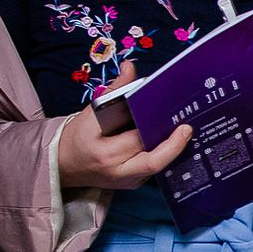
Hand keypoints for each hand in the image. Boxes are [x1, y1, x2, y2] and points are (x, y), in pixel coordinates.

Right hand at [55, 69, 191, 188]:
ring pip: (157, 167)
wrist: (65, 165)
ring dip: (173, 150)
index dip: (156, 128)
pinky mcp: (132, 184)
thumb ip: (114, 90)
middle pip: (153, 160)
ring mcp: (127, 181)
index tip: (174, 118)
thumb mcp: (90, 112)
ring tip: (185, 132)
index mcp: (104, 153)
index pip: (136, 140)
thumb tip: (130, 67)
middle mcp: (117, 171)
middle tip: (187, 127)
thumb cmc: (77, 137)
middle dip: (173, 143)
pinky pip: (153, 169)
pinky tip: (175, 141)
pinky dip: (165, 155)